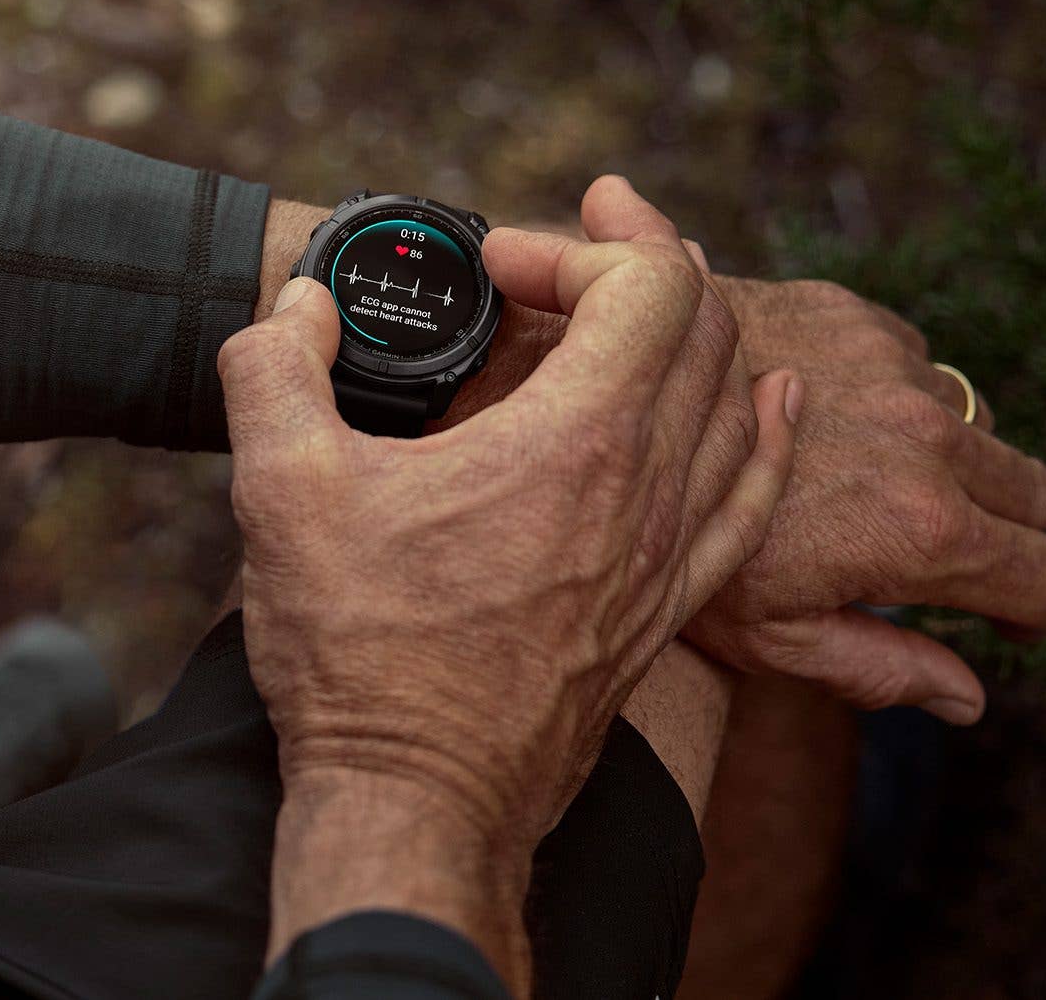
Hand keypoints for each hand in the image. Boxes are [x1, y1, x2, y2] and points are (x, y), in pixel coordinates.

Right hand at [223, 176, 798, 983]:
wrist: (416, 800)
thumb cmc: (356, 653)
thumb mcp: (281, 486)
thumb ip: (276, 365)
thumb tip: (294, 305)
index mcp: (577, 441)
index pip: (651, 282)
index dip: (576, 244)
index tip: (498, 267)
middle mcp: (648, 492)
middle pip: (704, 329)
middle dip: (632, 268)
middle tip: (550, 267)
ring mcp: (667, 558)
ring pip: (735, 406)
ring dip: (688, 338)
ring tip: (630, 310)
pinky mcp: (663, 614)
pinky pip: (752, 500)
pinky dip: (763, 434)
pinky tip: (769, 407)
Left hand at [681, 275, 1045, 722]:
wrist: (604, 405)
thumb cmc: (671, 544)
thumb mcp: (768, 632)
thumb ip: (878, 668)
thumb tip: (969, 698)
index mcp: (923, 528)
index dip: (1032, 609)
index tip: (1004, 617)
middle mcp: (929, 437)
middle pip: (1033, 492)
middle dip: (1004, 528)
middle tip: (943, 555)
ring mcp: (894, 366)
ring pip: (976, 420)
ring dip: (946, 453)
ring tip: (869, 482)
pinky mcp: (852, 313)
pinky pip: (917, 358)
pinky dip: (894, 390)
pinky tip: (826, 419)